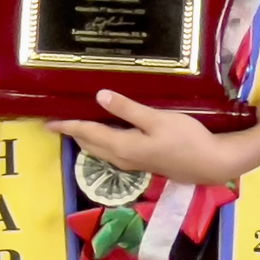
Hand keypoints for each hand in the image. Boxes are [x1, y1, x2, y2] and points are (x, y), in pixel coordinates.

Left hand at [50, 90, 251, 186]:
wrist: (210, 163)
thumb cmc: (185, 138)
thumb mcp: (156, 119)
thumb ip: (128, 109)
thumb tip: (99, 96)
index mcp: (122, 146)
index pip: (88, 133)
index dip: (68, 125)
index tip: (49, 121)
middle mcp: (122, 157)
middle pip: (90, 144)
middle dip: (73, 132)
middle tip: (58, 120)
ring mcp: (132, 162)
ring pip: (100, 149)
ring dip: (86, 137)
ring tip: (76, 123)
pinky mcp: (142, 162)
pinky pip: (111, 151)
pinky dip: (101, 141)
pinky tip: (106, 131)